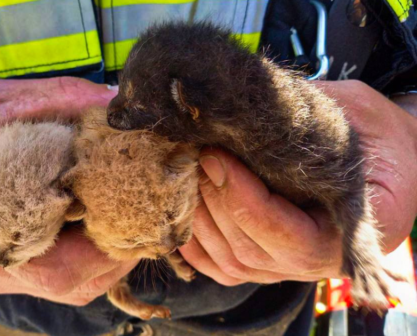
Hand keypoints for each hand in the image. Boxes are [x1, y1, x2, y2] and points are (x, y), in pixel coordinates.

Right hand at [0, 77, 135, 305]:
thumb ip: (53, 100)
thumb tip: (113, 101)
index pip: (57, 271)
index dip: (105, 250)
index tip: (133, 210)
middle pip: (71, 286)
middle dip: (116, 254)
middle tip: (142, 210)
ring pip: (67, 286)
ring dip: (104, 257)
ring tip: (125, 213)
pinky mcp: (1, 266)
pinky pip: (54, 275)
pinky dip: (85, 255)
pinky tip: (96, 218)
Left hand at [180, 80, 416, 285]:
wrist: (385, 157)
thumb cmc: (378, 135)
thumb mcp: (359, 114)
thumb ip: (311, 117)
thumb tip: (241, 112)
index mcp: (351, 233)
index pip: (285, 233)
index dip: (241, 195)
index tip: (215, 156)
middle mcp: (319, 263)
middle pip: (248, 249)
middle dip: (213, 200)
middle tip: (193, 156)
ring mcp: (287, 267)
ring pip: (229, 262)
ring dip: (197, 219)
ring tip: (183, 174)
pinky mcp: (264, 263)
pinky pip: (219, 267)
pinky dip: (193, 243)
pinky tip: (179, 208)